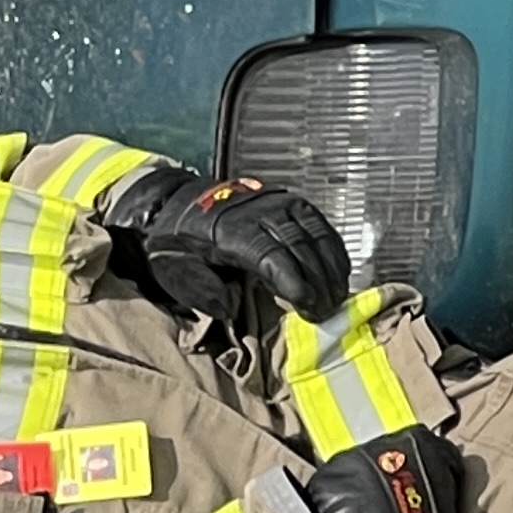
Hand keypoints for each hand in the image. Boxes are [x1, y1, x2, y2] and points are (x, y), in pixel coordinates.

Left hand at [104, 164, 352, 332]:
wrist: (175, 204)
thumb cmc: (177, 244)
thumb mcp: (176, 271)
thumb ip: (204, 291)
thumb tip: (232, 307)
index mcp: (228, 229)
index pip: (270, 254)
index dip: (293, 280)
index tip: (308, 306)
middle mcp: (257, 210)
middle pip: (299, 245)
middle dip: (317, 281)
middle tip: (326, 312)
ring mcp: (276, 202)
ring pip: (315, 233)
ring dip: (330, 267)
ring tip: (336, 298)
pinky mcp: (288, 201)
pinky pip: (319, 223)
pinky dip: (333, 248)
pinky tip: (338, 272)